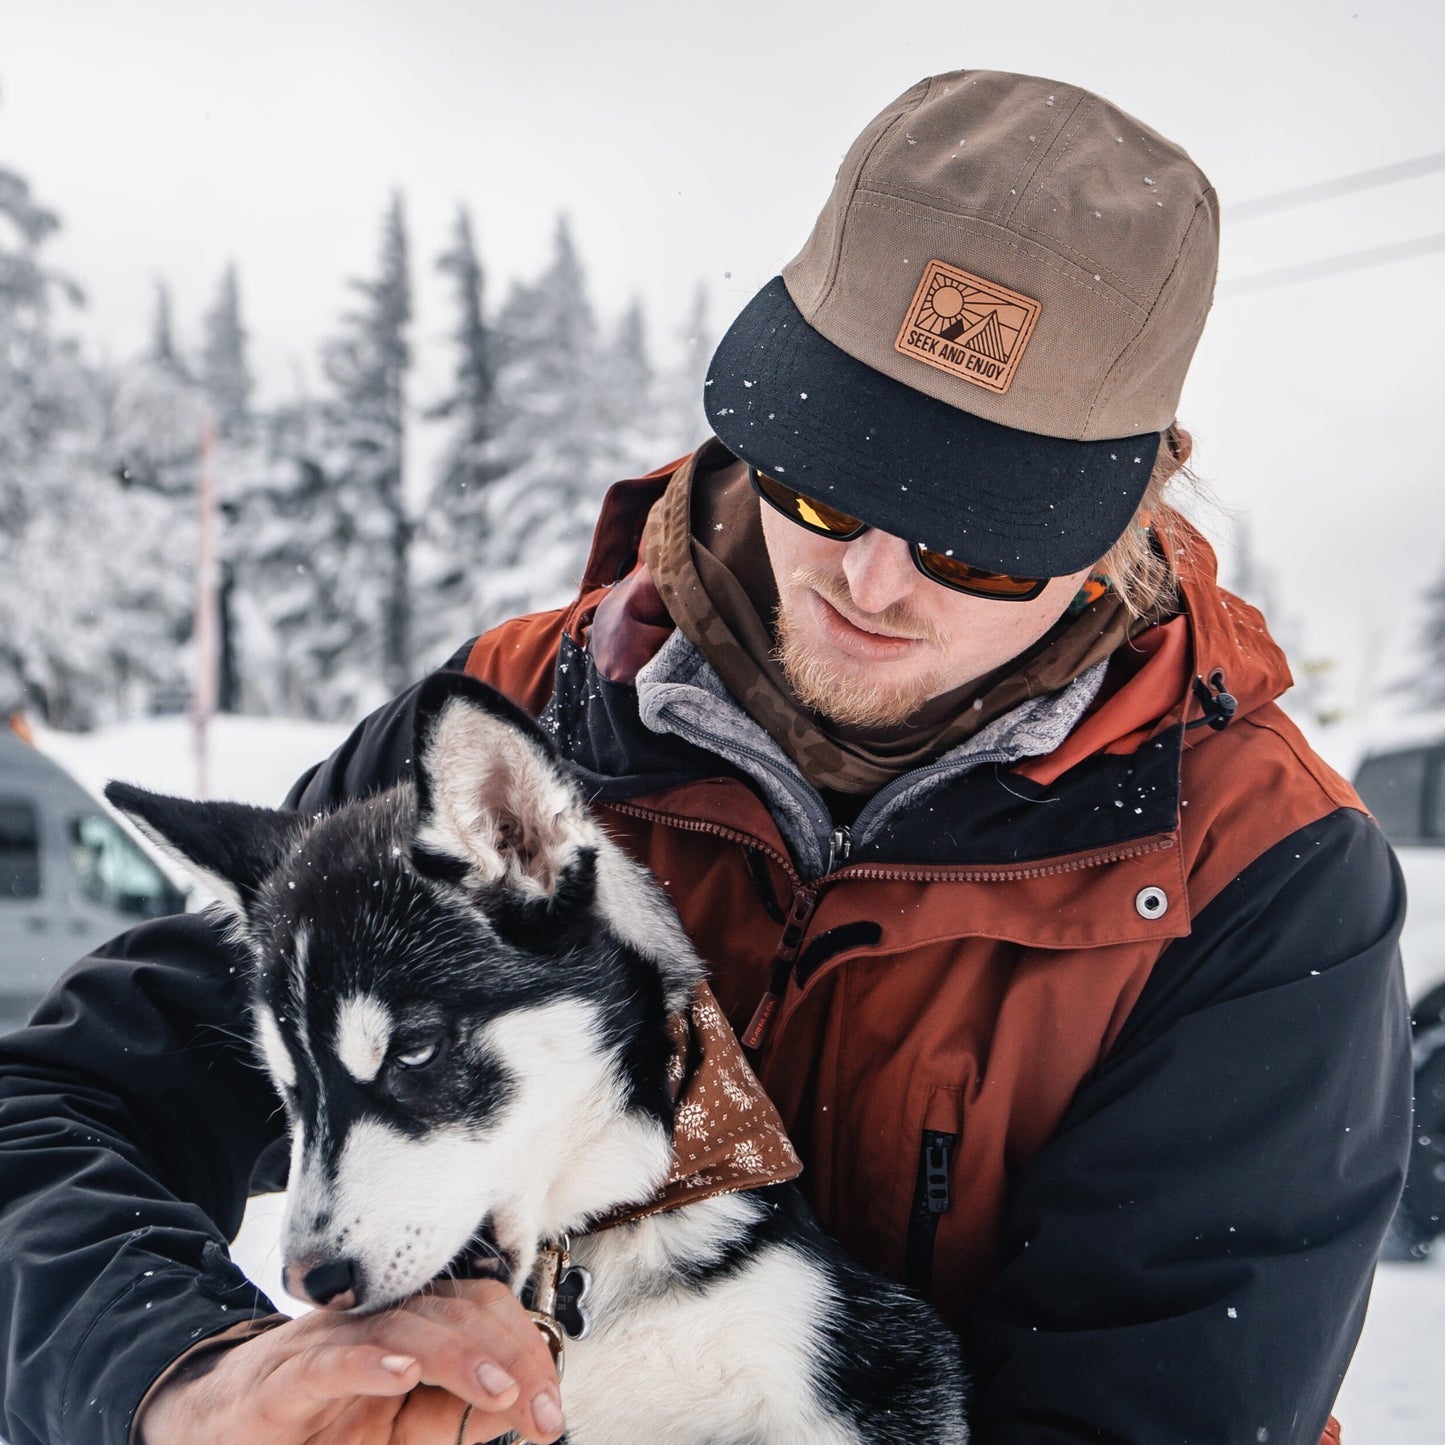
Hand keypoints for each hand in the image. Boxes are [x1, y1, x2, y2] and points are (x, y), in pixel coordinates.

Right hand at [139, 1278, 564, 1443]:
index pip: (482, 1308)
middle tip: (543, 1405)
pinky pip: (330, 1361)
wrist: (214, 1429)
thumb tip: (517, 1406)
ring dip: (460, 1356)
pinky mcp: (283, 1381)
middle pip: (457, 1309)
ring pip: (404, 1326)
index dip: (526, 1347)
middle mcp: (376, 1320)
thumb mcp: (397, 1431)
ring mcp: (329, 1342)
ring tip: (500, 1389)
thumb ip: (453, 1417)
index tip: (554, 1402)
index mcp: (409, 1325)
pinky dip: (368, 1363)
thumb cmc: (312, 1427)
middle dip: (510, 1354)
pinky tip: (401, 1374)